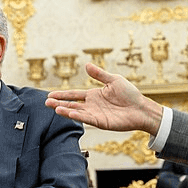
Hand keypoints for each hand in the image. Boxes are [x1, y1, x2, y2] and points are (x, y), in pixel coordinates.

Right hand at [45, 63, 163, 133]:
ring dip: (65, 110)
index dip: (62, 95)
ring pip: (76, 112)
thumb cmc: (130, 94)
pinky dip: (77, 116)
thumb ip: (99, 74)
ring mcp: (95, 114)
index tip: (50, 95)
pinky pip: (86, 119)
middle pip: (72, 104)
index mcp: (94, 95)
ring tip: (54, 108)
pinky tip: (68, 113)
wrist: (141, 108)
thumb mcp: (113, 80)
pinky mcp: (101, 122)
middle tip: (46, 103)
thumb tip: (86, 65)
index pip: (74, 95)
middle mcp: (92, 105)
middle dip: (59, 103)